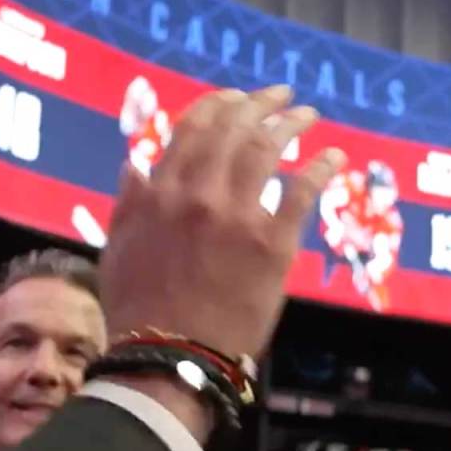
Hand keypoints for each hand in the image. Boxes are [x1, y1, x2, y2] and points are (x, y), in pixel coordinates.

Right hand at [100, 85, 344, 360]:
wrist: (171, 355)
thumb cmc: (138, 306)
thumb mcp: (117, 247)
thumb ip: (129, 203)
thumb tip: (134, 165)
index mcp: (160, 191)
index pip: (192, 129)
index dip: (217, 105)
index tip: (236, 96)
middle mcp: (198, 192)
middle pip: (234, 130)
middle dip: (259, 104)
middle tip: (279, 95)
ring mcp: (237, 215)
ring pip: (266, 150)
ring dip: (291, 124)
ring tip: (308, 114)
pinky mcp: (272, 243)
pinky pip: (301, 193)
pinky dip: (320, 169)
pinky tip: (334, 157)